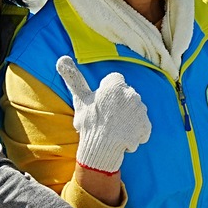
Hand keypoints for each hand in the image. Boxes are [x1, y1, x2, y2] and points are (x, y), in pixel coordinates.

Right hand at [56, 55, 151, 173]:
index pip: (116, 81)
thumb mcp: (80, 99)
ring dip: (127, 121)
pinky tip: (123, 138)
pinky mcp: (146, 125)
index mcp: (116, 84)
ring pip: (134, 113)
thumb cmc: (89, 122)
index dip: (108, 93)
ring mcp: (141, 110)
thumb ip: (73, 78)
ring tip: (114, 130)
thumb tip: (61, 59)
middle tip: (107, 120)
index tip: (102, 104)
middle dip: (119, 107)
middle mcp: (132, 93)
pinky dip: (134, 134)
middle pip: (126, 98)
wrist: (100, 148)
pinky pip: (141, 128)